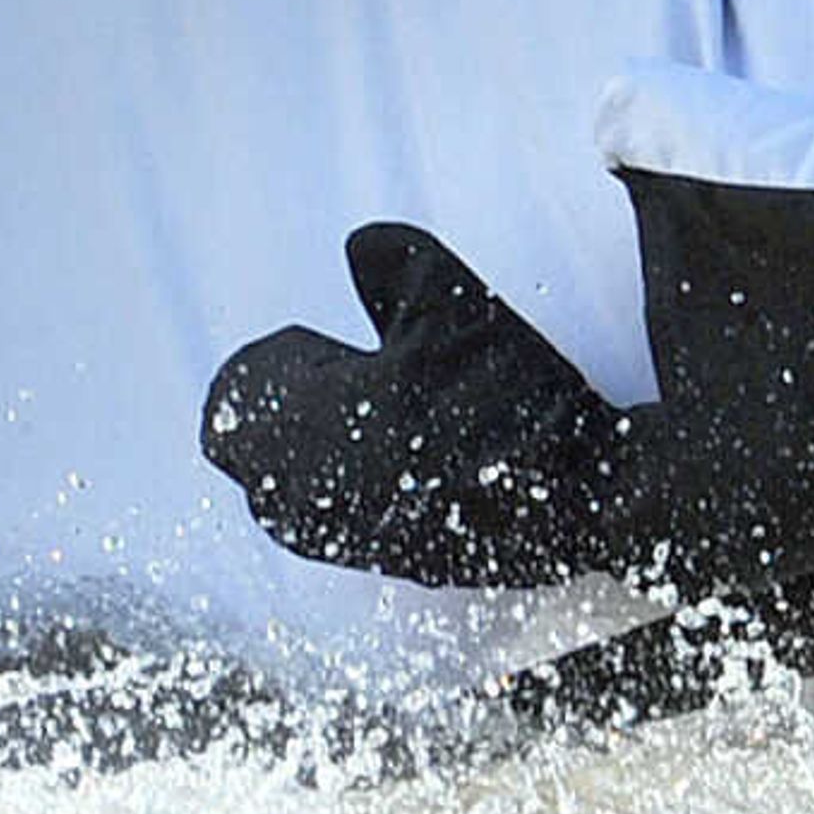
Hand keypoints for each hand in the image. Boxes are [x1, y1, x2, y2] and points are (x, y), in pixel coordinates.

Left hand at [202, 222, 643, 588]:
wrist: (583, 495)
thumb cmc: (510, 397)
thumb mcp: (452, 298)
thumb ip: (391, 261)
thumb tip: (359, 249)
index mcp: (305, 431)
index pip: (230, 411)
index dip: (266, 371)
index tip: (317, 349)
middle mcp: (310, 499)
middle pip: (249, 460)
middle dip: (278, 416)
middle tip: (337, 377)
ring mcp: (347, 540)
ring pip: (289, 498)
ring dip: (308, 456)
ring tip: (373, 415)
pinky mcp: (389, 565)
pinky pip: (334, 524)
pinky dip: (349, 488)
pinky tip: (407, 457)